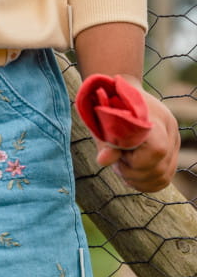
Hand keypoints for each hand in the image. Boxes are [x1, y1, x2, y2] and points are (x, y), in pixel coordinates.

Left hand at [94, 77, 180, 192]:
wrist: (122, 94)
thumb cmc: (109, 111)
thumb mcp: (103, 126)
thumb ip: (106, 144)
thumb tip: (103, 161)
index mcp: (155, 123)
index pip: (156, 153)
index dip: (133, 161)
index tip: (118, 153)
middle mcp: (170, 134)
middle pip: (158, 171)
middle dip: (132, 173)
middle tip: (118, 161)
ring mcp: (173, 143)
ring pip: (162, 179)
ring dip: (137, 179)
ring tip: (124, 164)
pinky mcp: (170, 152)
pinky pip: (163, 179)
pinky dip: (145, 182)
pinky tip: (132, 172)